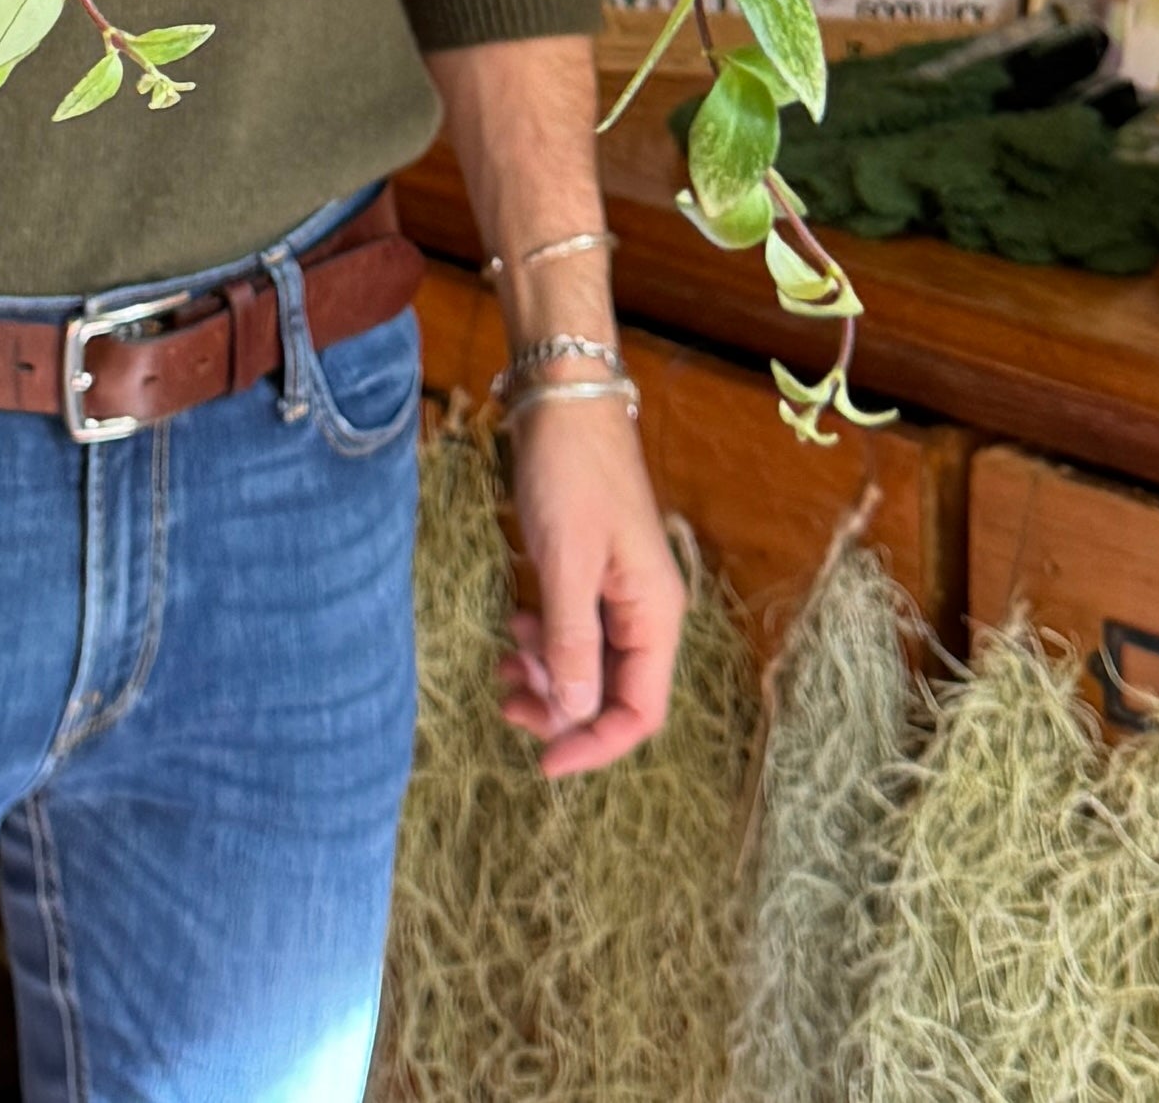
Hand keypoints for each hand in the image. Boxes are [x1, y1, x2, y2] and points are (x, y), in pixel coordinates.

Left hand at [497, 394, 683, 777]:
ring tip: (503, 666)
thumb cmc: (571, 475)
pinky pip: (574, 629)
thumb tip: (572, 717)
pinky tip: (514, 629)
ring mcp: (619, 590)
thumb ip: (572, 644)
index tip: (542, 763)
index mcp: (655, 615)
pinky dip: (544, 640)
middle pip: (612, 692)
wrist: (564, 397)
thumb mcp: (566, 564)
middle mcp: (645, 610)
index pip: (640, 711)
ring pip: (588, 663)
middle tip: (505, 702)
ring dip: (547, 676)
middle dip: (560, 709)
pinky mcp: (591, 569)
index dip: (594, 744)